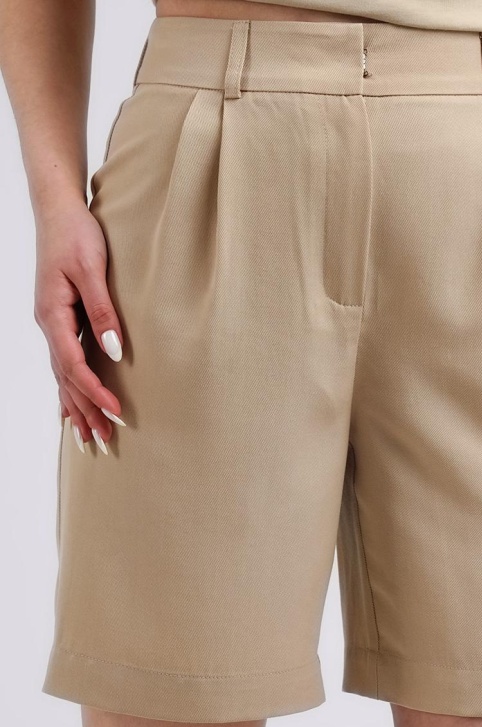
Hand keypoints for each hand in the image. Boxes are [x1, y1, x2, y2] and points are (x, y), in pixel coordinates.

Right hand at [34, 197, 126, 453]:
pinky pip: (62, 364)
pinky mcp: (59, 321)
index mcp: (53, 316)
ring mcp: (51, 325)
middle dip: (86, 412)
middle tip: (105, 442)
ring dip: (77, 407)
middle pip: (66, 380)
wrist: (58, 211)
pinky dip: (68, 389)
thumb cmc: (76, 235)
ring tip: (89, 438)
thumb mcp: (92, 270)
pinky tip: (71, 408)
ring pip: (62, 376)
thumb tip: (114, 351)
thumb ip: (103, 312)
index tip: (117, 414)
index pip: (74, 366)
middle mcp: (48, 325)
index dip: (96, 392)